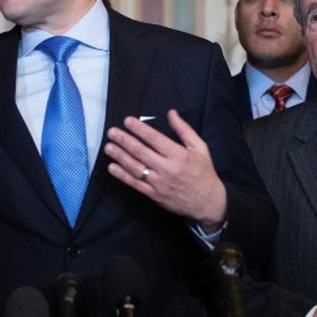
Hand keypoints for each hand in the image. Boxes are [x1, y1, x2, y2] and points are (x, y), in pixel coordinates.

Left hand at [105, 109, 226, 229]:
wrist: (208, 202)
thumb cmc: (204, 172)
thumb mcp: (200, 148)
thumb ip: (184, 130)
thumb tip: (171, 113)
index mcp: (178, 155)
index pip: (154, 138)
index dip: (139, 129)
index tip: (127, 121)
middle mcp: (167, 168)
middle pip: (141, 152)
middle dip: (124, 140)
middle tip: (112, 132)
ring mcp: (159, 183)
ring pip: (135, 167)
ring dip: (120, 156)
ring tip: (108, 147)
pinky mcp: (154, 195)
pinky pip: (135, 184)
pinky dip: (122, 176)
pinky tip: (113, 167)